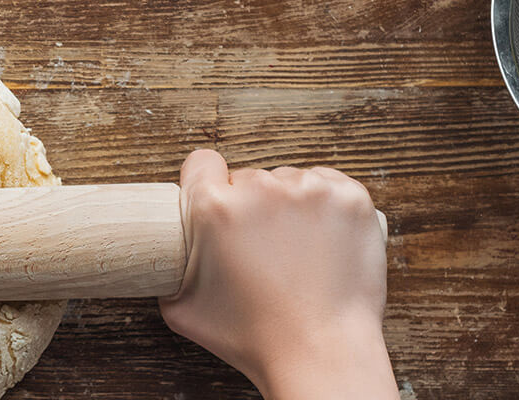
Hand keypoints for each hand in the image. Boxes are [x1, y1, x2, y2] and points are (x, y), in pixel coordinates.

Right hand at [159, 150, 393, 399]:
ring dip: (289, 206)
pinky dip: (326, 206)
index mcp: (215, 207)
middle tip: (261, 247)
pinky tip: (322, 240)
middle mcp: (262, 189)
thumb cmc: (253, 338)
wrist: (321, 354)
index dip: (206, 184)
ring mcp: (311, 190)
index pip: (202, 162)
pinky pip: (329, 184)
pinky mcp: (351, 198)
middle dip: (252, 206)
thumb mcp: (181, 307)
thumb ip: (170, 266)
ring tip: (296, 251)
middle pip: (249, 177)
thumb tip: (167, 252)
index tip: (219, 204)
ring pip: (290, 180)